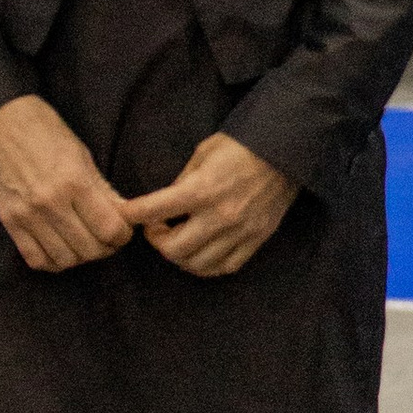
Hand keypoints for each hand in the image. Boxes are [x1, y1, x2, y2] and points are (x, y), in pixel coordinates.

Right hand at [0, 94, 133, 272]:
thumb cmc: (44, 130)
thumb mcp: (81, 154)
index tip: (123, 231)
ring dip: (80, 257)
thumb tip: (125, 216)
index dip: (123, 236)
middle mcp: (51, 203)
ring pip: (64, 260)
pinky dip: (52, 261)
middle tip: (107, 239)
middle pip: (90, 249)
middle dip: (105, 248)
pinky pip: (35, 259)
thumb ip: (102, 189)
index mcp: (74, 182)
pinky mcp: (8, 221)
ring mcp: (27, 215)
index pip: (110, 229)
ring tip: (83, 243)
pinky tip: (60, 249)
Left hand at [119, 133, 297, 278]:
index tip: (125, 214)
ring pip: (197, 264)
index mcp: (201, 189)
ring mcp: (240, 232)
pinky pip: (225, 267)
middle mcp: (219, 216)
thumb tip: (165, 205)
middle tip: (157, 228)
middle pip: (173, 249)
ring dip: (180, 256)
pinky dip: (207, 265)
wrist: (288, 150)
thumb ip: (182, 182)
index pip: (153, 210)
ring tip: (179, 240)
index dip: (131, 214)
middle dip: (157, 240)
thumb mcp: (203, 153)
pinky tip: (202, 252)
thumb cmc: (242, 145)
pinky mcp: (256, 239)